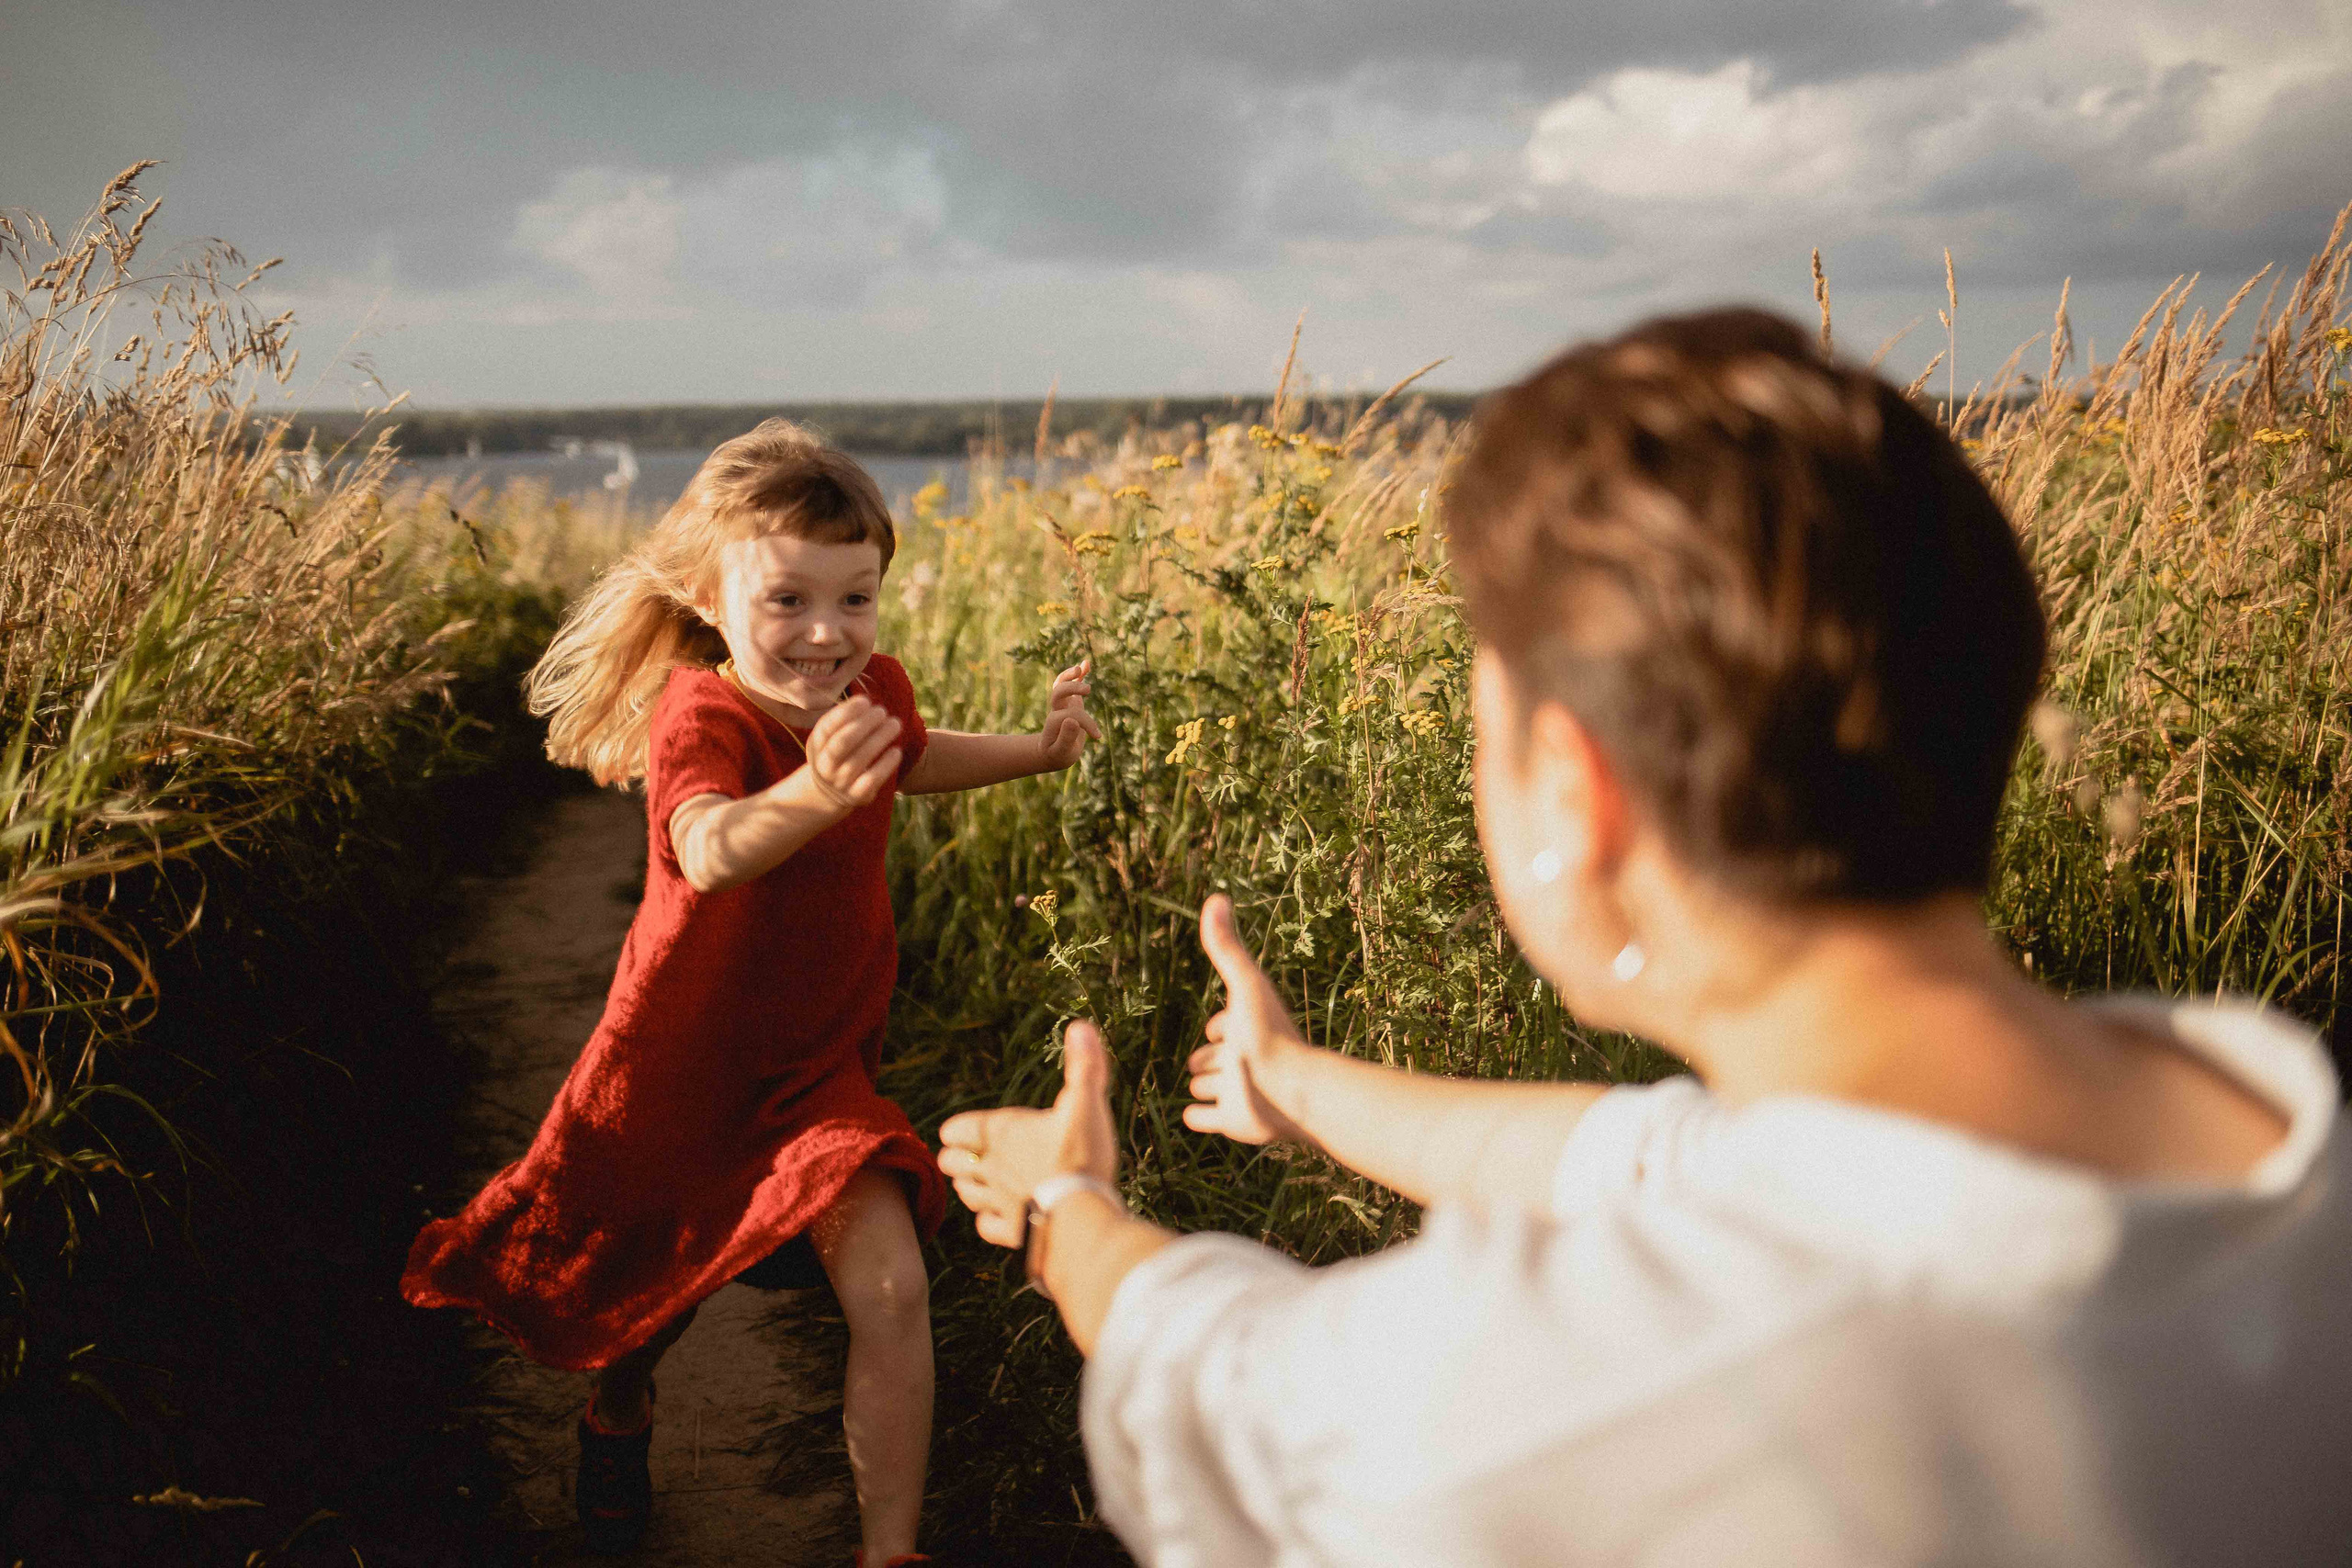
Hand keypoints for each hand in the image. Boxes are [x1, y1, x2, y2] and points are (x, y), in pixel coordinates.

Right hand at [802, 695, 902, 811]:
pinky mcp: (856, 795)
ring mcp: (840, 781)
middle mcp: (825, 764)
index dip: (847, 712)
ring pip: (860, 759)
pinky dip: (886, 764)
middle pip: (843, 742)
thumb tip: (866, 703)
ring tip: (895, 724)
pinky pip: (872, 779)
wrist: (827, 793)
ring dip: (880, 738)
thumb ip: (844, 720)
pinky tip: (896, 751)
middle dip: (864, 723)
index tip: (865, 701)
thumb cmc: (836, 753)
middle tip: (882, 711)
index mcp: (817, 744)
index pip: (828, 726)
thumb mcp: (830, 737)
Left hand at [938, 1020, 1118, 1248]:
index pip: (957, 1129)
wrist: (1081, 1215)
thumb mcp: (1086, 1104)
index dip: (958, 1130)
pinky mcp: (1010, 1233)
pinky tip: (1000, 1217)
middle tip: (968, 1156)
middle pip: (953, 1163)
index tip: (961, 1132)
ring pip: (965, 1195)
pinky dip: (988, 1221)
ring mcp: (998, 1202)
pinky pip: (985, 1227)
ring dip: (968, 1188)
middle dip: (956, 1158)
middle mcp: (991, 1167)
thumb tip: (1081, 1026)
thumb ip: (1084, 1066)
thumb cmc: (1080, 1156)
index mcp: (1002, 1133)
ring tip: (979, 1183)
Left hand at [1037, 660, 1102, 770]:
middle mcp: (1057, 710)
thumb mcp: (1061, 752)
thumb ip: (1066, 738)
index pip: (1071, 715)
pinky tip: (1086, 663)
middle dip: (1072, 688)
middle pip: (1059, 692)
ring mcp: (1063, 704)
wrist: (1053, 752)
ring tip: (1081, 668)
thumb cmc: (1058, 754)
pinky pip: (1071, 684)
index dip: (1085, 723)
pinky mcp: (1071, 701)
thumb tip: (1072, 720)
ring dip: (1070, 675)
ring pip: (1061, 684)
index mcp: (1054, 722)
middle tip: (1088, 690)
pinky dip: (1078, 674)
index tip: (1097, 737)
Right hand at [1184, 895, 1312, 1145]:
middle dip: (1208, 1058)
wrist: (1290, 1089)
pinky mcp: (1232, 1121)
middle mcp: (1243, 1059)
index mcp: (1246, 1028)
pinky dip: (1200, 1116)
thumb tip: (1216, 897)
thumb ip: (1228, 946)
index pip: (1225, 1025)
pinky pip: (1209, 1119)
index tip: (1217, 1027)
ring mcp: (1238, 1092)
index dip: (1219, 1024)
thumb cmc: (1269, 1033)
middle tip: (1198, 1062)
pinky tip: (1192, 1115)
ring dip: (1205, 1086)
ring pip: (1213, 1087)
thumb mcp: (1245, 984)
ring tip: (1200, 1085)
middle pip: (1219, 1058)